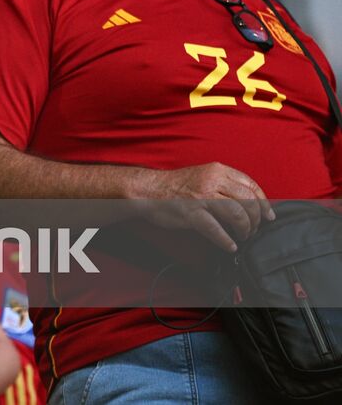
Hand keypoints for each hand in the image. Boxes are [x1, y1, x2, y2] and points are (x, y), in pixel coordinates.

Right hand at [132, 162, 273, 251]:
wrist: (148, 190)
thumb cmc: (176, 186)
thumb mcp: (204, 176)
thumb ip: (225, 184)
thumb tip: (251, 203)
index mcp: (217, 170)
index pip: (251, 185)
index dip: (263, 203)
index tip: (268, 216)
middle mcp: (211, 181)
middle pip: (248, 201)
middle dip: (256, 219)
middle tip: (253, 230)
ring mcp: (201, 196)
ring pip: (237, 214)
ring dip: (244, 229)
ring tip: (242, 237)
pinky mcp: (191, 212)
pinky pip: (216, 229)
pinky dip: (226, 241)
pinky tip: (230, 246)